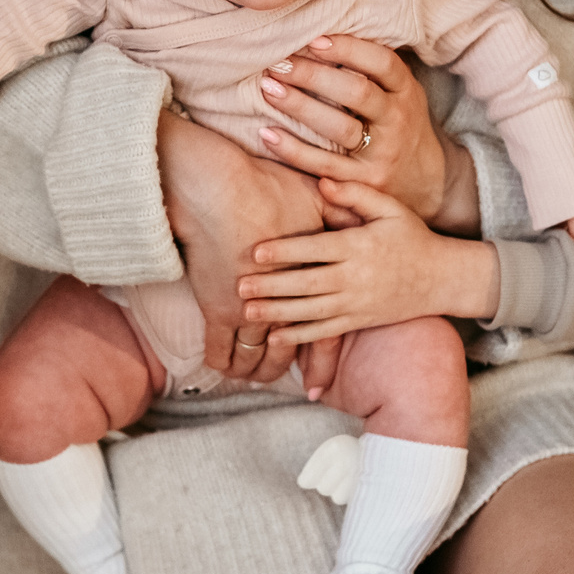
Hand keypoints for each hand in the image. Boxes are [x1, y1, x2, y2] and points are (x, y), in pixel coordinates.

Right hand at [159, 110, 327, 382]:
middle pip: (288, 348)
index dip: (321, 360)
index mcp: (312, 280)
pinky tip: (225, 370)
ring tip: (255, 379)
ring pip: (255, 355)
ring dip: (255, 370)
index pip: (325, 329)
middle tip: (293, 387)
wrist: (217, 186)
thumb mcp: (315, 196)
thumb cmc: (265, 186)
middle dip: (285, 369)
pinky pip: (220, 349)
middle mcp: (284, 302)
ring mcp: (248, 308)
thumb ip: (342, 212)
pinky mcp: (217, 308)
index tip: (319, 384)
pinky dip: (223, 363)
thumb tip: (356, 223)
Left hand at [237, 177, 500, 344]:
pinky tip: (276, 339)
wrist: (442, 278)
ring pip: (311, 312)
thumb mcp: (391, 208)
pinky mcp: (359, 321)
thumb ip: (356, 195)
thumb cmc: (412, 237)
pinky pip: (326, 332)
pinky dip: (301, 338)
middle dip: (272, 286)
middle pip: (307, 283)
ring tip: (247, 313)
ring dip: (278, 313)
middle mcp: (356, 278)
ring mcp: (357, 303)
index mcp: (359, 246)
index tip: (255, 252)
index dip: (285, 251)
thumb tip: (322, 183)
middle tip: (239, 285)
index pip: (316, 249)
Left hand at [255, 36, 480, 233]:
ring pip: (339, 130)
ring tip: (267, 88)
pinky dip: (293, 150)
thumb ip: (371, 67)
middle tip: (277, 63)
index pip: (382, 63)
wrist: (428, 183)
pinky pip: (324, 165)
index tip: (312, 39)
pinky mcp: (364, 183)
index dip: (348, 49)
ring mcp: (382, 154)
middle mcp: (398, 121)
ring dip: (300, 107)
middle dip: (313, 76)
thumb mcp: (400, 93)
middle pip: (357, 93)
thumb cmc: (399, 125)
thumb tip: (320, 29)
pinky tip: (266, 134)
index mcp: (406, 91)